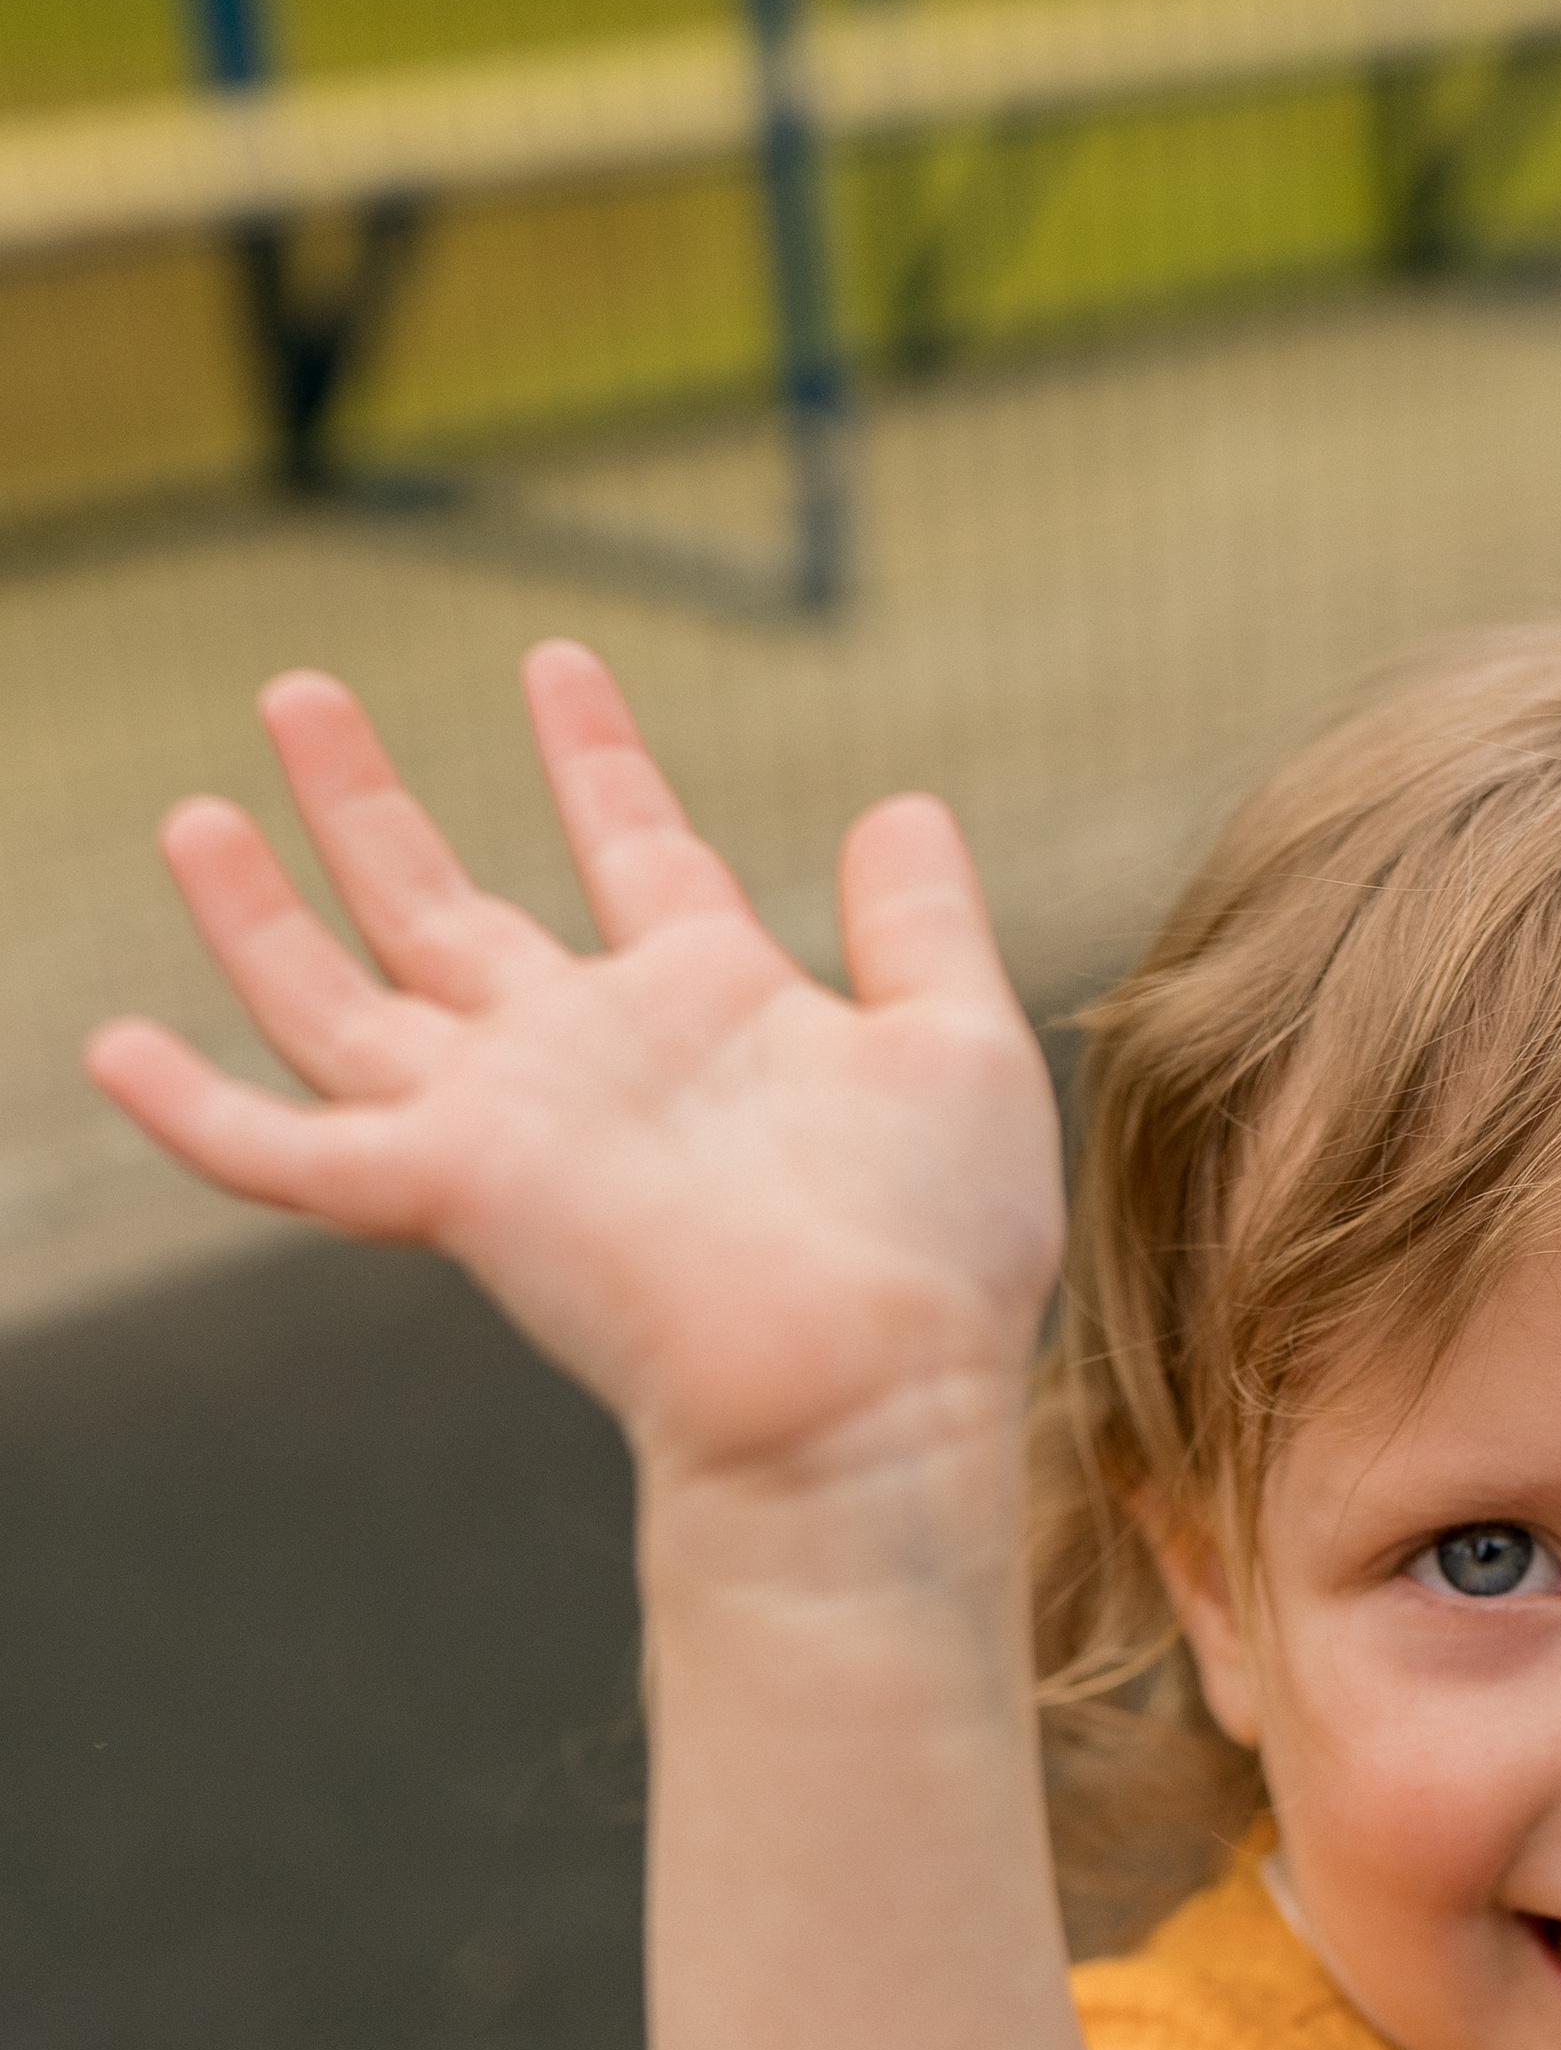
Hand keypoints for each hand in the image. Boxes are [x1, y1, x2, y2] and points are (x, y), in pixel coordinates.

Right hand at [84, 647, 1064, 1488]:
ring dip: (264, 908)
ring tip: (198, 805)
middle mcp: (591, 1057)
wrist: (872, 1388)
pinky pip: (290, 1151)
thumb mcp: (957, 1044)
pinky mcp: (452, 1188)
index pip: (633, 851)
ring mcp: (511, 1122)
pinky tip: (115, 1050)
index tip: (556, 662)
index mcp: (711, 1007)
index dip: (594, 756)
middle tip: (300, 690)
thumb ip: (921, 923)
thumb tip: (901, 803)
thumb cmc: (935, 1251)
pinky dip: (199, 1110)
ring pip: (343, 1000)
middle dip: (372, 803)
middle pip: (447, 911)